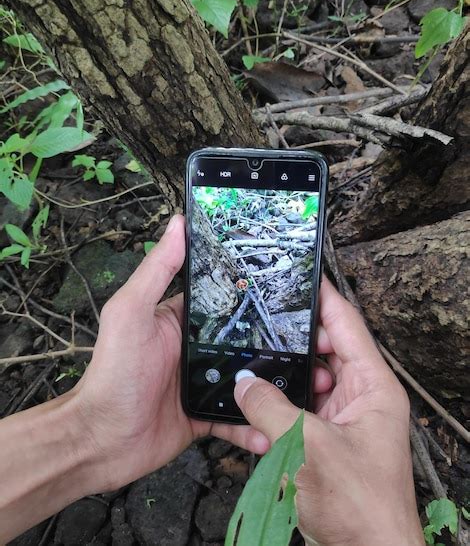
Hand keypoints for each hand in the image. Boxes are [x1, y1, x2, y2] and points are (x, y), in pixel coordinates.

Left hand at [72, 215, 332, 492]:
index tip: (288, 288)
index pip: (224, 297)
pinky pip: (238, 418)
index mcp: (182, 319)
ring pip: (248, 380)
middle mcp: (196, 349)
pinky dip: (254, 426)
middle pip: (245, 339)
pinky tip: (272, 432)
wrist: (103, 439)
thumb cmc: (112, 372)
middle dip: (277, 342)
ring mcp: (203, 383)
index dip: (253, 291)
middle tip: (314, 342)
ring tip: (306, 385)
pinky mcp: (205, 414)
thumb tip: (177, 224)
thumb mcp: (132, 311)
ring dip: (272, 385)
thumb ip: (157, 270)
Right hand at [234, 279, 423, 545]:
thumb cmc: (358, 507)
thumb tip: (242, 383)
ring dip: (287, 372)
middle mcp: (361, 396)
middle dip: (296, 337)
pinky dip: (283, 401)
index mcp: (372, 387)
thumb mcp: (306, 447)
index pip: (347, 324)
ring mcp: (345, 418)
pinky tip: (260, 400)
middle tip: (264, 321)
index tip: (301, 275)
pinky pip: (303, 407)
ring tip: (257, 358)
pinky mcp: (328, 439)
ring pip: (311, 379)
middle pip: (327, 348)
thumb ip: (268, 408)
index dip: (323, 297)